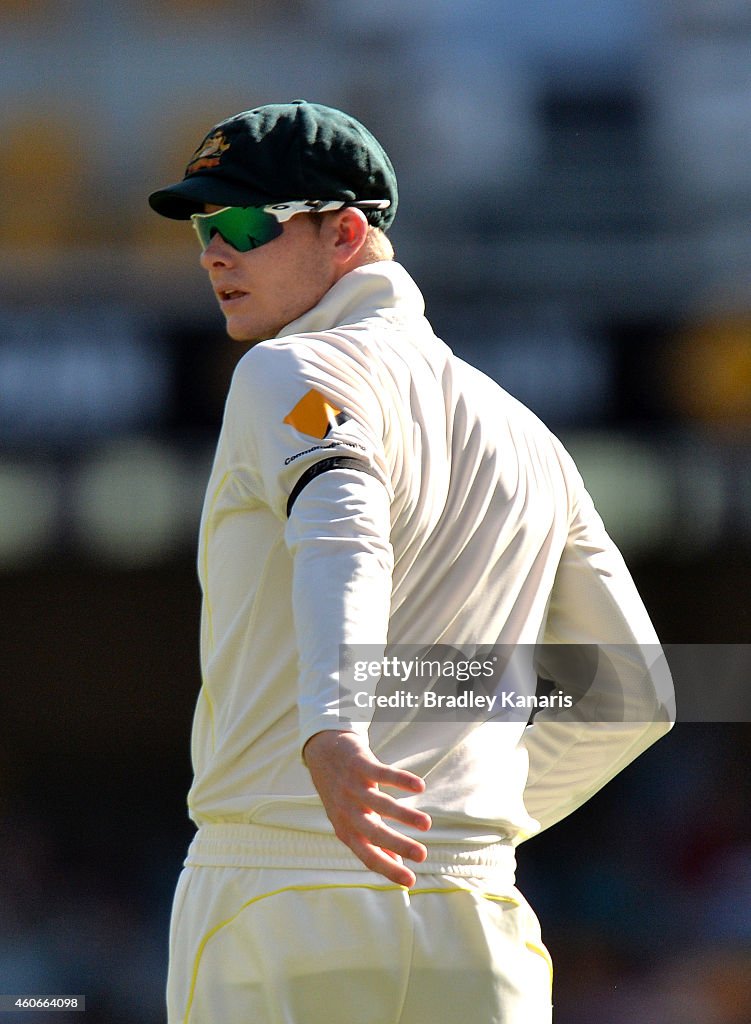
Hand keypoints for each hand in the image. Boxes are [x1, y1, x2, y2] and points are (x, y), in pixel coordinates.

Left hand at [303, 729, 430, 886]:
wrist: (321, 753)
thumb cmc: (342, 794)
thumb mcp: (351, 821)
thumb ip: (373, 843)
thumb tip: (396, 866)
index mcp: (346, 830)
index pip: (367, 856)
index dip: (388, 870)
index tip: (412, 882)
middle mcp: (347, 811)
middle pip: (373, 833)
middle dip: (398, 845)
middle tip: (422, 856)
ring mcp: (352, 787)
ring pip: (380, 804)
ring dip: (404, 815)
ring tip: (426, 824)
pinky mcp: (359, 765)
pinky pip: (382, 773)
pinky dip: (401, 780)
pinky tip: (420, 786)